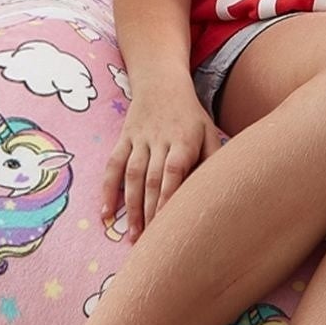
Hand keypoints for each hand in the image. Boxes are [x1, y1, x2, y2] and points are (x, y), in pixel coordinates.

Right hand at [102, 84, 221, 240]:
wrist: (160, 81)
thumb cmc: (191, 114)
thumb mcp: (209, 131)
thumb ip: (213, 159)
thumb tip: (218, 191)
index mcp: (184, 140)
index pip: (174, 172)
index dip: (169, 196)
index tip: (167, 223)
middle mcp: (159, 140)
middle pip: (152, 179)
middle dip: (150, 212)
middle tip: (150, 243)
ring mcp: (138, 139)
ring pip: (131, 176)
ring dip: (130, 207)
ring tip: (132, 236)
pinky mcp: (123, 139)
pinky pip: (113, 165)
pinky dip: (107, 189)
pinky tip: (106, 214)